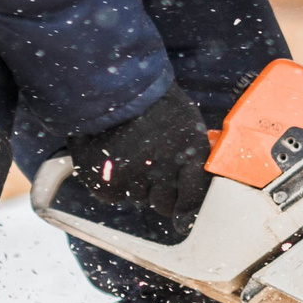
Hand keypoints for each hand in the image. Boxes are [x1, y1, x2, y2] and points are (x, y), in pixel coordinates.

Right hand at [70, 88, 212, 239]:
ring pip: (136, 198)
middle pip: (163, 205)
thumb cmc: (152, 101)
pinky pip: (112, 195)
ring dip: (133, 183)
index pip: (194, 198)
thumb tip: (196, 186)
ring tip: (127, 151)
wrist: (111, 85)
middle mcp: (163, 172)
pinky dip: (109, 181)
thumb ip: (191, 154)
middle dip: (158, 193)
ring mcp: (133, 180)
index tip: (184, 217)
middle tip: (149, 167)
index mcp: (189, 154)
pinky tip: (109, 156)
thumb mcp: (184, 121)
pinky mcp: (106, 185)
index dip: (188, 208)